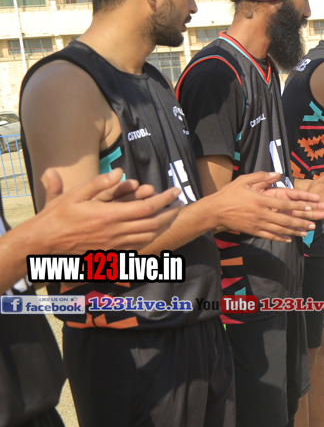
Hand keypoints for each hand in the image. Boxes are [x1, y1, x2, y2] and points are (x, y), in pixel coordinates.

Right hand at [36, 168, 180, 251]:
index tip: (175, 191)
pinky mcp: (109, 254)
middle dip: (170, 213)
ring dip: (163, 226)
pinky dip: (149, 238)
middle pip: (153, 224)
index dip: (165, 199)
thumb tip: (120, 172)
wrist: (41, 244)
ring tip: (171, 215)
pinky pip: (136, 247)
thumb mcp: (74, 195)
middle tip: (180, 203)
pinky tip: (153, 231)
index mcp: (109, 216)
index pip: (147, 208)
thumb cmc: (56, 217)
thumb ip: (98, 183)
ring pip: (148, 237)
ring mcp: (113, 246)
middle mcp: (115, 233)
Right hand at [214, 172, 323, 241]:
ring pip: (280, 230)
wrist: (214, 211)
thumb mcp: (243, 180)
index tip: (311, 206)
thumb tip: (277, 174)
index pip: (284, 203)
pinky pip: (270, 236)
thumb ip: (261, 177)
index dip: (299, 205)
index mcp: (261, 200)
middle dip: (302, 222)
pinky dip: (281, 238)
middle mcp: (261, 214)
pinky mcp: (253, 231)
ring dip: (295, 231)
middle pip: (286, 219)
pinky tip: (289, 239)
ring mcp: (258, 224)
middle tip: (314, 224)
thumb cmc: (229, 194)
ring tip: (306, 232)